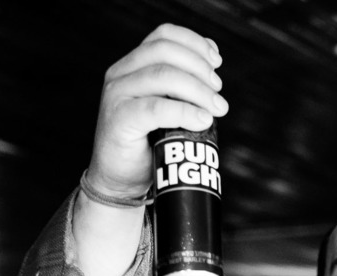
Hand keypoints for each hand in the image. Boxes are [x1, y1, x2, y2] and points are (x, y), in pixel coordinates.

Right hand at [85, 24, 228, 199]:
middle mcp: (121, 73)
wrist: (121, 179)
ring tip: (217, 109)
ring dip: (198, 91)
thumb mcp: (168, 105)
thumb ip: (184, 83)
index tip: (217, 63)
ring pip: (163, 76)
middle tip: (219, 93)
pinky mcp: (118, 120)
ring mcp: (117, 95)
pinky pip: (156, 108)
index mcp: (133, 64)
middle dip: (200, 69)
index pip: (164, 35)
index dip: (195, 43)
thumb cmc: (149, 142)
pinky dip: (185, 112)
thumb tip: (213, 60)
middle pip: (166, 52)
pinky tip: (203, 120)